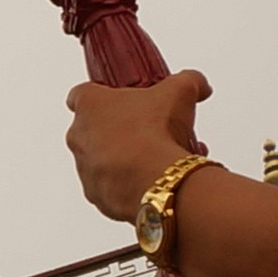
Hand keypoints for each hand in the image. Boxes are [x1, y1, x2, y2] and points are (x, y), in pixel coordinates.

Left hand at [67, 70, 212, 226]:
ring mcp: (85, 169)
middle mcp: (79, 137)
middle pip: (94, 128)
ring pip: (103, 160)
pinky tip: (153, 178)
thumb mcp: (181, 91)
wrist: (155, 179)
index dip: (101, 95)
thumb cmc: (155, 132)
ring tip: (157, 156)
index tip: (116, 99)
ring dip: (125, 157)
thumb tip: (198, 85)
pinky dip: (128, 183)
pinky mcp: (96, 195)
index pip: (81, 94)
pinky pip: (111, 187)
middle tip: (147, 129)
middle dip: (120, 129)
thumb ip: (189, 81)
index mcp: (90, 105)